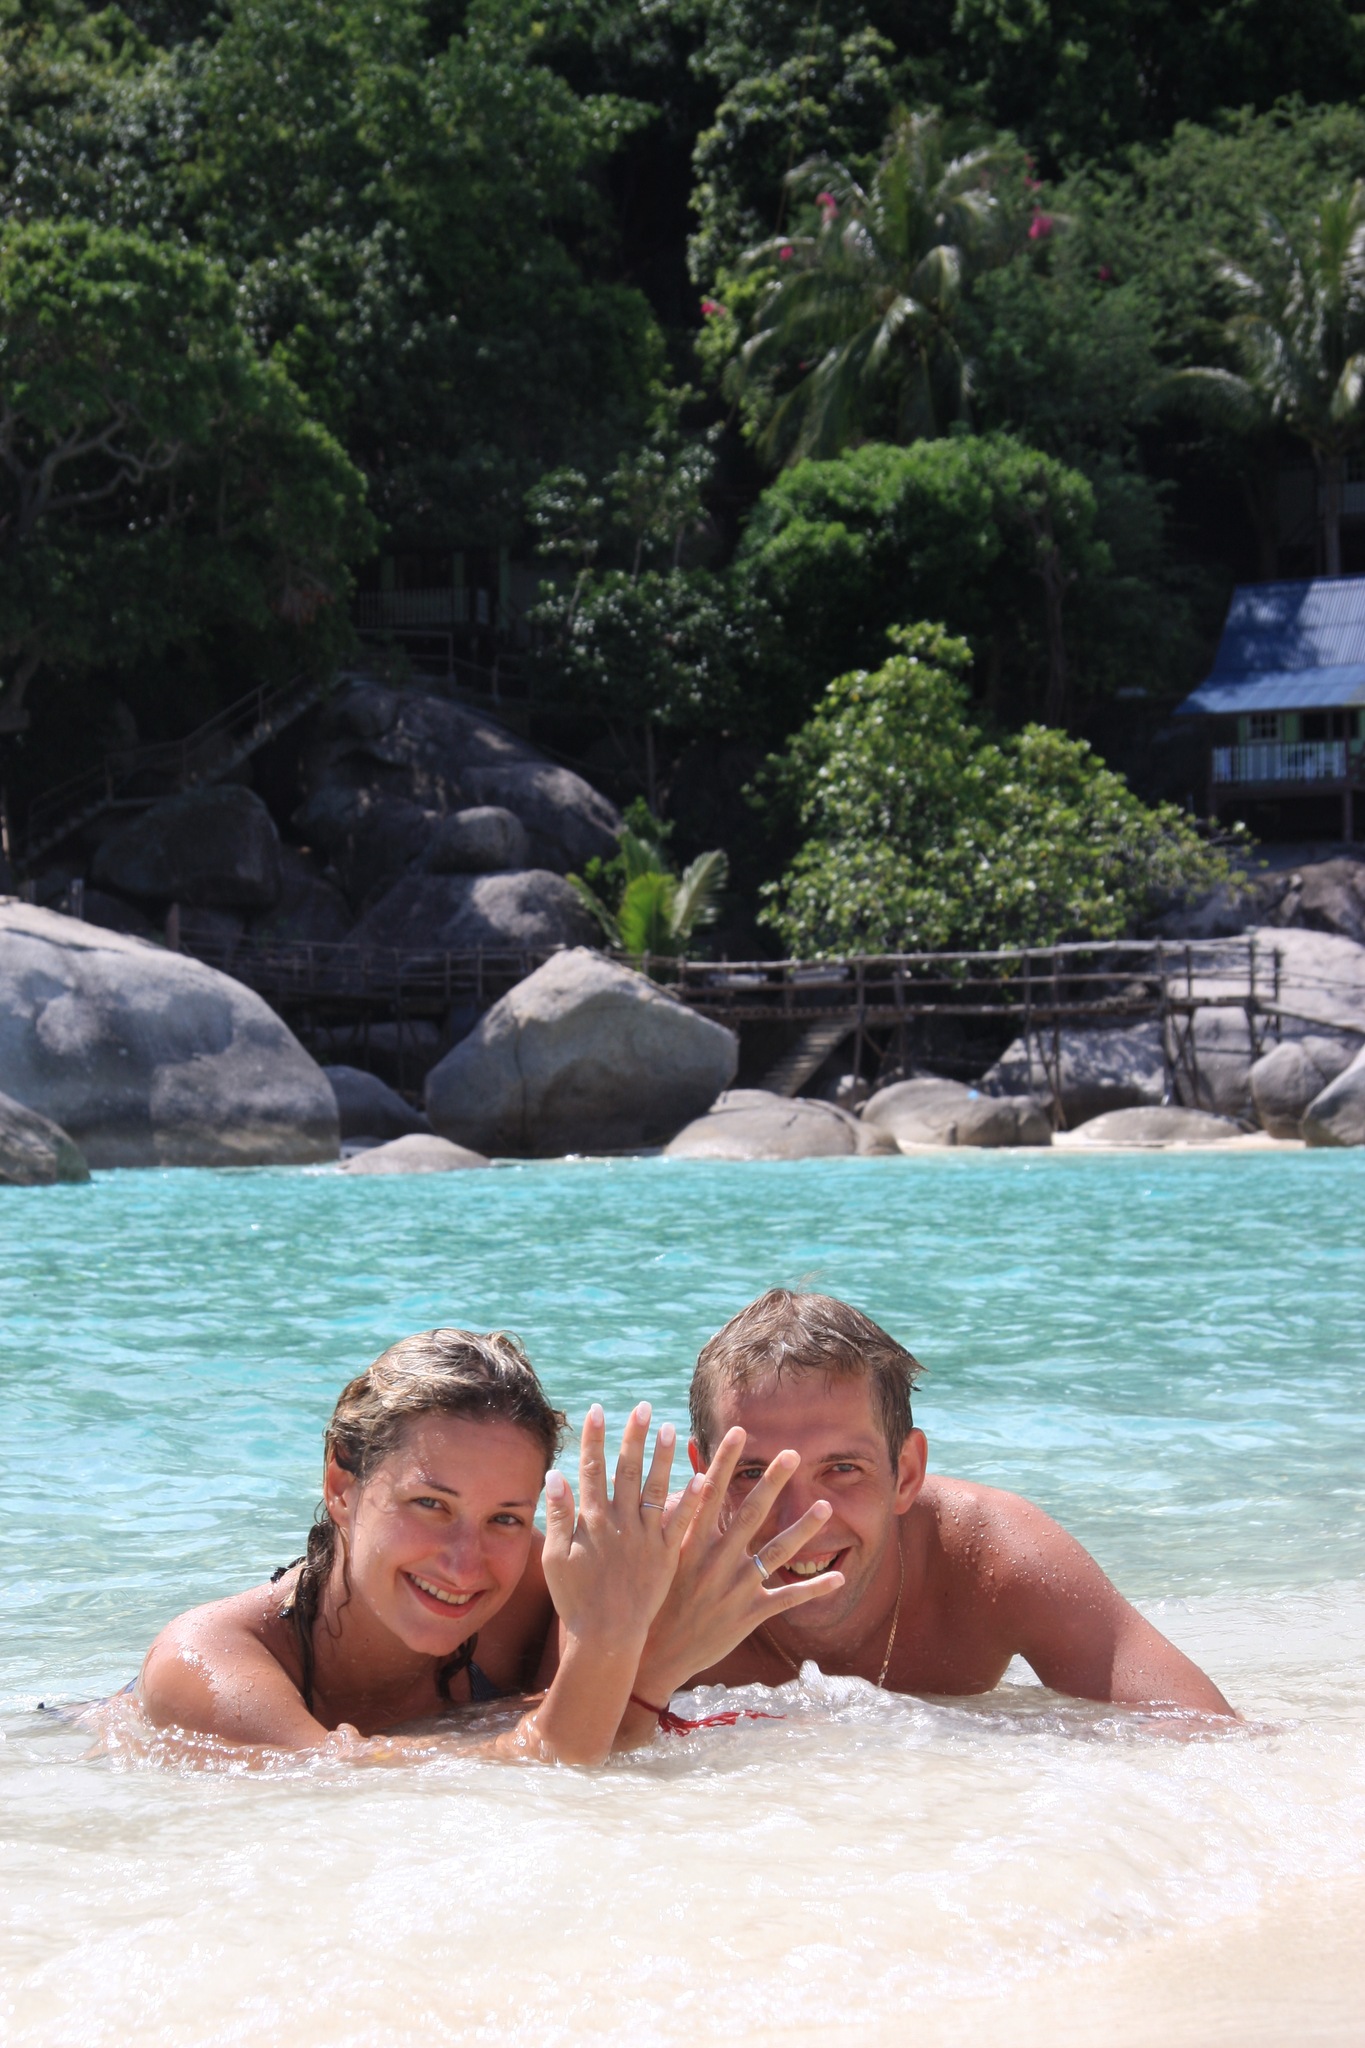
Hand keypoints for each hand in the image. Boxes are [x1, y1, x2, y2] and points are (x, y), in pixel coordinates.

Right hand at [542, 1402, 702, 1654]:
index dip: (595, 1438)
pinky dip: (691, 1501)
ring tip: (672, 1428)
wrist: (606, 1639)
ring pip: (657, 1489)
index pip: (592, 1469)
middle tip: (643, 1406)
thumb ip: (557, 1516)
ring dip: (664, 1458)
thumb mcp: (555, 1558)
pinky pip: (681, 1523)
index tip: (599, 1409)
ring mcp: (645, 1539)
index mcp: (590, 1522)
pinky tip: (702, 1477)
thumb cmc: (575, 1601)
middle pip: (627, 1471)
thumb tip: (556, 1475)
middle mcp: (620, 1523)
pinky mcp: (665, 1556)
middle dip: (634, 1436)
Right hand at [631, 1427, 843, 1704]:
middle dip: (773, 1481)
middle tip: (793, 1453)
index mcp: (690, 1542)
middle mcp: (716, 1560)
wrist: (653, 1655)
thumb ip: (666, 1522)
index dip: (725, 1461)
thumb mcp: (654, 1559)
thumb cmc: (651, 1602)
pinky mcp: (750, 1613)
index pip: (709, 1492)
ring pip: (776, 1552)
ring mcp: (736, 1587)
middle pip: (751, 1512)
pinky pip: (787, 1599)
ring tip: (827, 1508)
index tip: (739, 1432)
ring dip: (803, 1529)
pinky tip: (839, 1577)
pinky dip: (814, 1588)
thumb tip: (670, 1485)